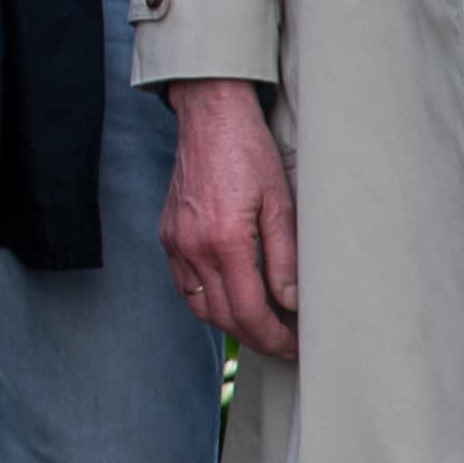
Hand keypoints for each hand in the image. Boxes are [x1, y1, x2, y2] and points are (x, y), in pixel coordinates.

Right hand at [160, 77, 300, 357]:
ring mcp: (175, 243)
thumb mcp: (281, 203)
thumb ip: (285, 259)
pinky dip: (209, 303)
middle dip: (257, 338)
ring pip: (201, 308)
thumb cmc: (249, 152)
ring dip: (232, 325)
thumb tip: (291, 305)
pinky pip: (185, 287)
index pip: (248, 312)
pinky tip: (232, 299)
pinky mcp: (168, 236)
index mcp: (224, 240)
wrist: (209, 116)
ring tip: (263, 326)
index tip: (296, 346)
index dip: (273, 338)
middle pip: (223, 318)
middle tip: (286, 343)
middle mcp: (192, 247)